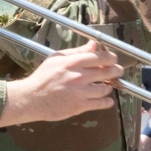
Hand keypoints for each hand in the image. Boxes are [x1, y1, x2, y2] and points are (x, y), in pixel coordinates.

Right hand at [1, 41, 122, 126]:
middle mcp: (78, 76)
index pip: (99, 57)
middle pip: (106, 72)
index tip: (113, 58)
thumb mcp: (57, 58)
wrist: (32, 99)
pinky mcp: (80, 106)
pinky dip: (107, 102)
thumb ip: (76, 51)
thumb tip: (93, 44)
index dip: (110, 57)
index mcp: (73, 63)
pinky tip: (108, 100)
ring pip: (105, 88)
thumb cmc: (43, 77)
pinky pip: (100, 103)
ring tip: (108, 86)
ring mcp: (80, 92)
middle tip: (118, 70)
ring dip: (109, 86)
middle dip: (116, 70)